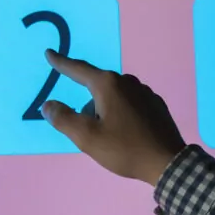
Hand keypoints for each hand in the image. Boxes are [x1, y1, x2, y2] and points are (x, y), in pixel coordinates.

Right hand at [41, 50, 185, 185]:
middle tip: (90, 134)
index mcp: (107, 85)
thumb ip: (64, 119)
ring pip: (113, 97)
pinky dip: (121, 114)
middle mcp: (127, 81)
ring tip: (110, 139)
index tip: (49, 53)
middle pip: (96, 88)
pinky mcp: (155, 104)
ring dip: (104, 112)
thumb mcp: (87, 137)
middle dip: (88, 108)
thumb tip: (48, 105)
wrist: (166, 162)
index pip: (78, 69)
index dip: (61, 63)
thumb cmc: (124, 148)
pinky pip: (129, 103)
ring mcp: (144, 91)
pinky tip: (126, 134)